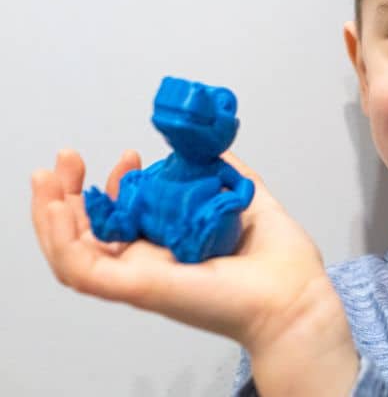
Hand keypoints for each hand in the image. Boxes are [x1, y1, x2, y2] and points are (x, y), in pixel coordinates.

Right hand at [31, 150, 355, 373]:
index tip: (134, 155)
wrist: (293, 291)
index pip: (123, 218)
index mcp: (171, 244)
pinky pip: (80, 270)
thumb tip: (208, 144)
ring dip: (51, 212)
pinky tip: (56, 206)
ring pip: (72, 253)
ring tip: (48, 176)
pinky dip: (60, 238)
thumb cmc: (279, 260)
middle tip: (69, 157)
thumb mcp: (246, 198)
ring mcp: (139, 276)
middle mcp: (149, 262)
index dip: (118, 184)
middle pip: (88, 233)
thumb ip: (224, 171)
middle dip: (70, 191)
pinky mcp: (136, 287)